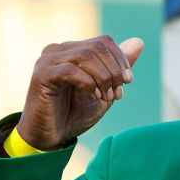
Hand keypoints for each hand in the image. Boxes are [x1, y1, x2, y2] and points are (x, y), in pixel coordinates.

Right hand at [15, 36, 144, 148]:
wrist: (51, 137)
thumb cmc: (75, 115)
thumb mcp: (105, 90)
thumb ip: (118, 68)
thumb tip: (139, 41)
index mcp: (72, 50)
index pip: (103, 42)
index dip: (121, 59)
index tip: (128, 82)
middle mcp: (58, 50)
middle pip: (97, 47)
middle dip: (114, 71)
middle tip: (117, 94)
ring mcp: (47, 60)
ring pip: (85, 56)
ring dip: (103, 78)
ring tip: (106, 98)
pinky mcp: (41, 75)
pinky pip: (70, 71)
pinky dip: (88, 83)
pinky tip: (93, 96)